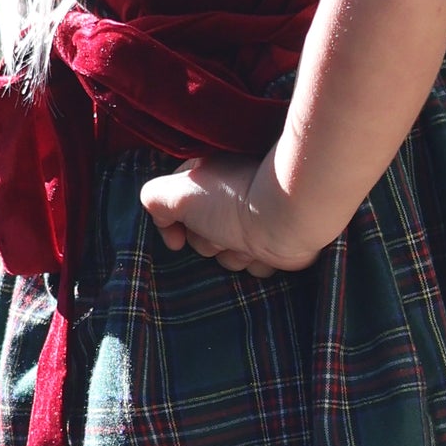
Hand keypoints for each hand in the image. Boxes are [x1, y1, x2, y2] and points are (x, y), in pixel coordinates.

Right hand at [139, 156, 320, 275]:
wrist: (290, 214)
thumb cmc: (234, 200)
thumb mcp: (178, 193)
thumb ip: (155, 200)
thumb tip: (169, 227)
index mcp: (211, 178)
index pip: (180, 211)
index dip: (177, 227)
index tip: (179, 239)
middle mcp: (235, 197)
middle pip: (204, 240)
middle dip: (211, 242)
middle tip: (225, 230)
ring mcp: (259, 220)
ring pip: (230, 257)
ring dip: (236, 255)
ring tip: (251, 239)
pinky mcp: (280, 243)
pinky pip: (257, 267)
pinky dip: (260, 263)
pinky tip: (268, 249)